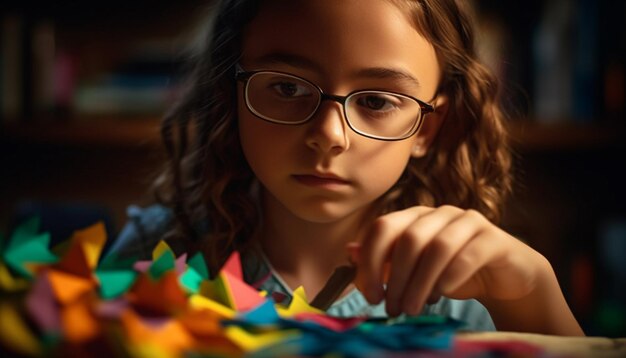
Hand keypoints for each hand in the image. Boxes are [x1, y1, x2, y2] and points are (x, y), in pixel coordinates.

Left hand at [353, 205, 545, 316]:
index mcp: (415, 216)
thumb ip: (384, 260)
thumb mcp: (414, 269)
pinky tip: (440, 295)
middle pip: (408, 239)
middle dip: (395, 278)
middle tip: (392, 308)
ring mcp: (467, 222)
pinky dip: (448, 278)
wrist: (505, 277)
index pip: (382, 227)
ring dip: (419, 284)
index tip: (370, 295)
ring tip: (412, 309)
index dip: (371, 261)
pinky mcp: (492, 238)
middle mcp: (439, 213)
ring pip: (436, 248)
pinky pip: (466, 255)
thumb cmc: (453, 272)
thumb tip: (350, 252)